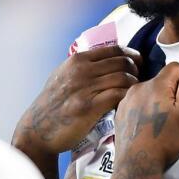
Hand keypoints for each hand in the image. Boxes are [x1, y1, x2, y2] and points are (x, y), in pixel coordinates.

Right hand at [12, 45, 141, 157]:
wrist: (37, 129)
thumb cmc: (54, 103)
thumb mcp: (64, 75)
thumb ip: (84, 66)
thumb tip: (111, 58)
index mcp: (77, 60)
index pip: (115, 49)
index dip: (132, 56)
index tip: (138, 64)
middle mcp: (81, 71)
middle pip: (123, 62)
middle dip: (137, 70)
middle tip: (140, 80)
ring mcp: (85, 88)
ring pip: (124, 78)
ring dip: (135, 85)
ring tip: (135, 92)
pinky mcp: (89, 107)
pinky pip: (118, 95)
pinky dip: (128, 97)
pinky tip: (128, 102)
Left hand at [112, 62, 178, 178]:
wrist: (136, 166)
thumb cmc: (165, 141)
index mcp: (155, 85)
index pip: (175, 67)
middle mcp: (137, 87)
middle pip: (160, 79)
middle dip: (170, 90)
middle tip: (173, 114)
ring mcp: (125, 100)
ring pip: (147, 90)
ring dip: (155, 99)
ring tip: (159, 122)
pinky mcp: (119, 112)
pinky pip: (135, 102)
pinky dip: (143, 108)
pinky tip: (146, 125)